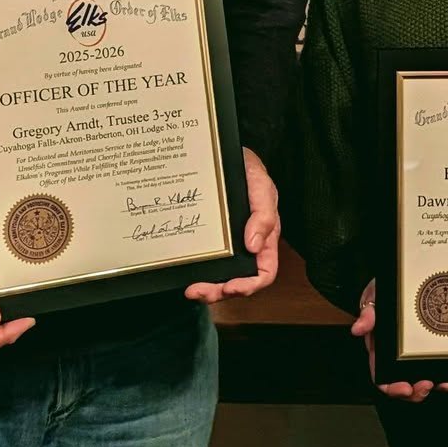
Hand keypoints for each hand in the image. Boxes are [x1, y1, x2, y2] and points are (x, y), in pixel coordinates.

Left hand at [185, 147, 279, 300]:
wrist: (226, 154)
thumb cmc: (249, 171)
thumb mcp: (262, 187)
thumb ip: (264, 215)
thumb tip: (253, 245)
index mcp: (263, 238)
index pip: (264, 272)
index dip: (249, 285)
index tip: (230, 286)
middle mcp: (245, 246)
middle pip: (237, 281)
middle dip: (219, 292)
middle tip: (199, 291)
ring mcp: (226, 245)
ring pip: (219, 276)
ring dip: (206, 288)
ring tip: (190, 289)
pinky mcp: (208, 239)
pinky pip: (204, 261)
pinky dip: (195, 270)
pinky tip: (183, 271)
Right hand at [351, 279, 447, 401]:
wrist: (401, 278)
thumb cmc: (384, 290)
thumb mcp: (374, 296)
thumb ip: (367, 313)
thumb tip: (358, 329)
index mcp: (379, 349)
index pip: (381, 376)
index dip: (392, 387)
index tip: (404, 388)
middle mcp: (395, 355)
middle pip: (402, 382)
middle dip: (414, 392)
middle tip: (425, 386)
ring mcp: (412, 353)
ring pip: (419, 378)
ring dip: (430, 386)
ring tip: (440, 384)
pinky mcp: (428, 347)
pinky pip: (434, 366)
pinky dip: (443, 377)